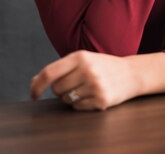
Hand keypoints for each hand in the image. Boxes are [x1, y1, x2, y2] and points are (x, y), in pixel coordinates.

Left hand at [31, 50, 164, 110]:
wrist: (131, 73)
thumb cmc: (102, 66)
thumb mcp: (83, 60)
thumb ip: (59, 69)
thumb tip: (33, 82)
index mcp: (80, 56)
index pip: (49, 72)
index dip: (36, 85)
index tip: (33, 94)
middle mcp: (87, 69)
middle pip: (57, 89)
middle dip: (62, 90)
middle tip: (76, 83)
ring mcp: (95, 85)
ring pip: (67, 99)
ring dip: (72, 97)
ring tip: (86, 88)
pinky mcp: (101, 99)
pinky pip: (78, 107)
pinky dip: (82, 104)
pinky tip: (93, 95)